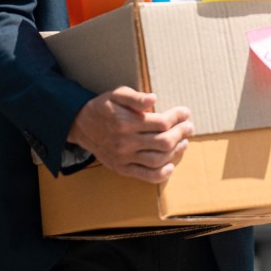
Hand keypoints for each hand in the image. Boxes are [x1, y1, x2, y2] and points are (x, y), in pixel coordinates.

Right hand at [67, 86, 193, 182]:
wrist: (81, 125)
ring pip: (157, 159)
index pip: (161, 123)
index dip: (177, 117)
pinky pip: (145, 176)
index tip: (185, 112)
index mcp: (126, 122)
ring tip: (183, 142)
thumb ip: (135, 97)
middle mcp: (125, 142)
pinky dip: (161, 174)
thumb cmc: (103, 107)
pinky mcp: (122, 168)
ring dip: (176, 151)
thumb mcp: (117, 94)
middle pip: (163, 142)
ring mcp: (124, 158)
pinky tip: (171, 166)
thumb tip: (154, 99)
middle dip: (181, 133)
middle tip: (189, 127)